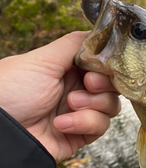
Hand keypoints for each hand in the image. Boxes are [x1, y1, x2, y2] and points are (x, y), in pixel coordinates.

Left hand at [0, 31, 120, 162]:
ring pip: (111, 106)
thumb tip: (99, 32)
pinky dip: (84, 123)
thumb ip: (74, 44)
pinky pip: (100, 127)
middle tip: (88, 84)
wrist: (1, 132)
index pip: (101, 63)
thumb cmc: (10, 90)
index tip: (100, 66)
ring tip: (69, 105)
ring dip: (93, 105)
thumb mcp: (43, 60)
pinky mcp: (80, 135)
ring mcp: (78, 113)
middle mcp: (75, 89)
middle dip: (103, 85)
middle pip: (111, 85)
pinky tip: (61, 124)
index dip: (106, 65)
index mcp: (66, 69)